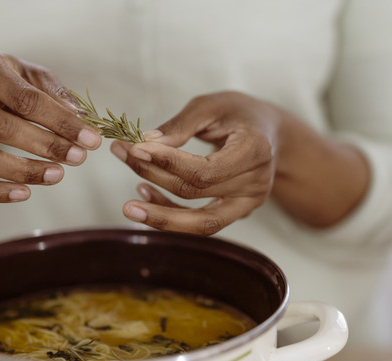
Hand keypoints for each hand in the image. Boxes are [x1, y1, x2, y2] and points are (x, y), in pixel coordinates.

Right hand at [0, 52, 101, 201]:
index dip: (61, 121)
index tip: (90, 140)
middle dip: (47, 146)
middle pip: (3, 128)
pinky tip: (23, 194)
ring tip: (57, 176)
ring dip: (23, 172)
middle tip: (78, 159)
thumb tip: (80, 118)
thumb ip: (53, 92)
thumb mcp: (28, 74)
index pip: (25, 99)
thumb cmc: (5, 82)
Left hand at [110, 91, 280, 234]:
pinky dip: (171, 214)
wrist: (269, 132)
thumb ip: (180, 125)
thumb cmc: (238, 112)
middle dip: (154, 176)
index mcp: (255, 150)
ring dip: (160, 214)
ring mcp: (249, 203)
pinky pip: (201, 224)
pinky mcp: (238, 213)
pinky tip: (146, 194)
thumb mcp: (210, 106)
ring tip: (129, 206)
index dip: (168, 163)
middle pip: (197, 192)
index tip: (136, 148)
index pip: (205, 170)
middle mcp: (257, 183)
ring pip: (200, 221)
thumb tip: (145, 144)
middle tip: (122, 155)